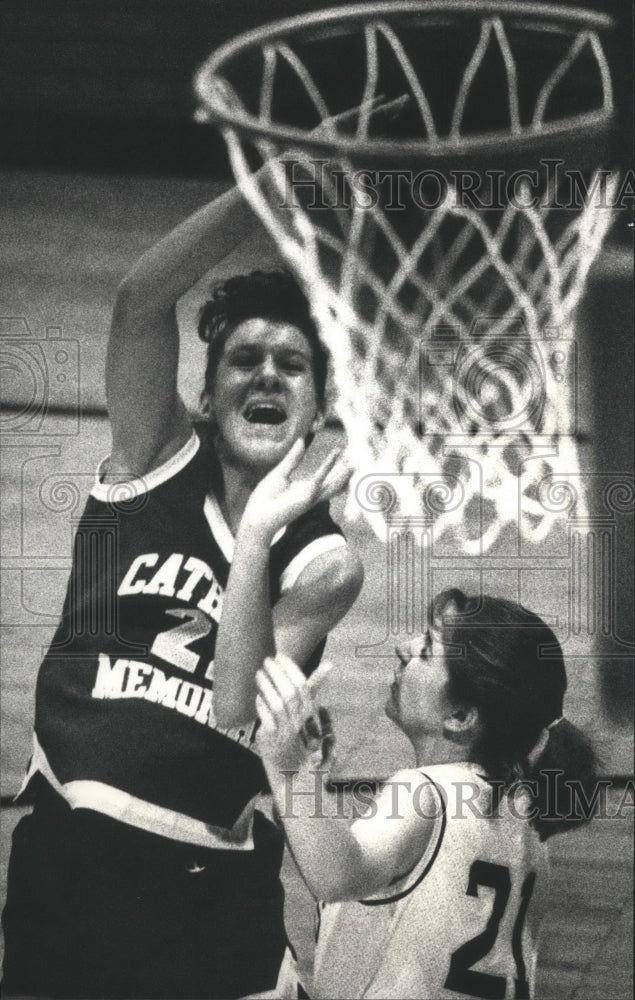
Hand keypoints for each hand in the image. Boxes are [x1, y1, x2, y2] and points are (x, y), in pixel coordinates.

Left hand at [242, 439, 351, 539]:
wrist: (257, 516)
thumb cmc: (265, 499)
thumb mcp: (281, 472)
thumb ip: (293, 458)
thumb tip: (301, 441)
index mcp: (305, 489)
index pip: (326, 478)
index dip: (336, 467)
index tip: (346, 456)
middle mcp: (312, 494)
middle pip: (334, 481)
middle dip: (346, 470)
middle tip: (358, 456)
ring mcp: (311, 496)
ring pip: (333, 481)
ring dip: (344, 469)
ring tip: (355, 457)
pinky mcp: (306, 495)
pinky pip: (320, 477)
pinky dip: (328, 465)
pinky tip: (335, 454)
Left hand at [256, 654, 335, 771]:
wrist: (292, 773)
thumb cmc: (300, 737)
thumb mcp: (309, 712)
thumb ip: (314, 687)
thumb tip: (330, 664)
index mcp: (310, 713)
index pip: (303, 686)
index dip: (291, 669)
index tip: (280, 655)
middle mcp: (300, 721)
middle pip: (289, 692)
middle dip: (277, 673)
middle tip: (266, 660)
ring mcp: (286, 731)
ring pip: (277, 703)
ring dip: (266, 685)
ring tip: (258, 673)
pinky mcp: (271, 740)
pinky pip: (266, 719)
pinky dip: (261, 705)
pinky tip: (257, 696)